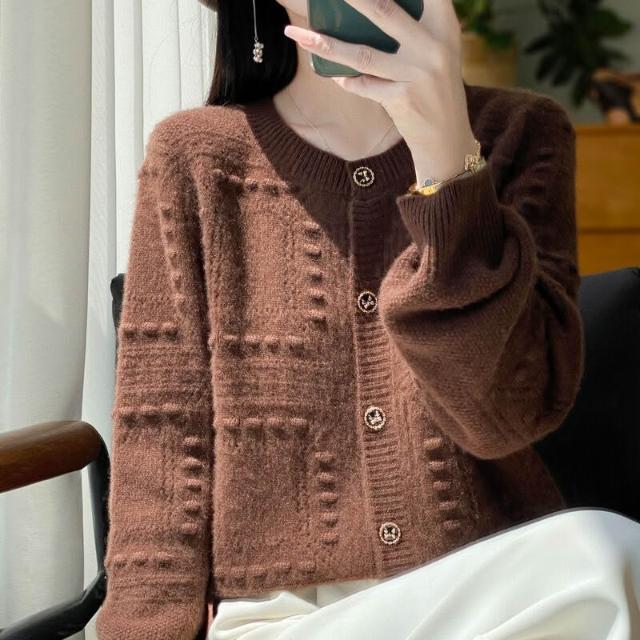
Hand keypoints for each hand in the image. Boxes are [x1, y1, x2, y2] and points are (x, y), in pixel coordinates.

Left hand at [283, 0, 478, 184]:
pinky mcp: (402, 99)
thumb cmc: (435, 88)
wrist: (446, 137)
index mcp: (444, 26)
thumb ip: (415, 27)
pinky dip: (347, 81)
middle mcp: (433, 46)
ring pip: (362, 54)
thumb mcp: (438, 51)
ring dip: (326, 44)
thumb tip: (366, 8)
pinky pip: (363, 86)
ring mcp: (417, 74)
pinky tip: (335, 76)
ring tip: (297, 34)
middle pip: (384, 11)